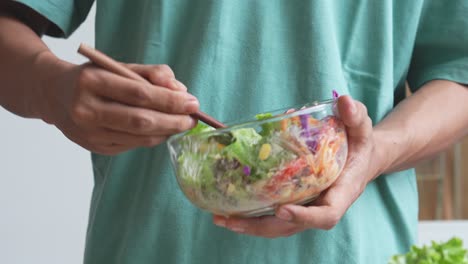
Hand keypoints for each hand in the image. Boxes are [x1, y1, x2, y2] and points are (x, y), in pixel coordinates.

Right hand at [40, 55, 198, 154]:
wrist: (55, 95)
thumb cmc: (93, 77)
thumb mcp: (118, 66)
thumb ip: (151, 74)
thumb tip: (179, 89)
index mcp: (91, 81)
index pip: (140, 94)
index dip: (170, 101)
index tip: (193, 102)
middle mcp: (86, 109)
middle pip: (141, 120)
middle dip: (173, 121)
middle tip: (193, 119)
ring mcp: (88, 133)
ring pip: (138, 137)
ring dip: (166, 132)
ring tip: (182, 124)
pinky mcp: (95, 147)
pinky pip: (132, 145)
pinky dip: (152, 138)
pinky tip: (162, 130)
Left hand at [213, 95, 378, 237]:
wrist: (360, 158)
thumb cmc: (360, 143)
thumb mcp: (361, 127)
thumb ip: (356, 115)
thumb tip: (344, 102)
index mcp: (342, 192)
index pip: (326, 214)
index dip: (304, 216)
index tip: (280, 209)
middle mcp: (324, 206)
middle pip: (293, 227)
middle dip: (262, 226)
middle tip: (230, 219)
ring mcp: (308, 208)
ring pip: (280, 227)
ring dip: (250, 226)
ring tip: (221, 218)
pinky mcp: (297, 204)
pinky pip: (274, 217)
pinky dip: (252, 217)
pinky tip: (228, 211)